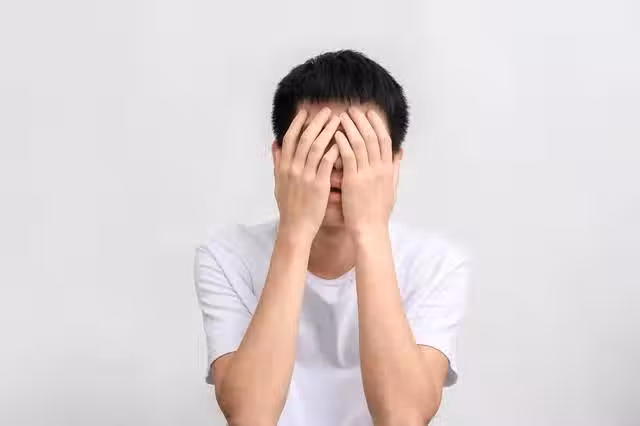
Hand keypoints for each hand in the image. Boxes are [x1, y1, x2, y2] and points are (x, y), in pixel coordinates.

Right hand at [273, 107, 340, 240]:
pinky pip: (327, 162)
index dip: (298, 123)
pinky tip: (343, 141)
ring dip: (327, 131)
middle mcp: (293, 168)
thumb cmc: (289, 207)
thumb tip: (275, 144)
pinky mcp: (318, 184)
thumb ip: (278, 162)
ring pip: (316, 146)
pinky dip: (334, 149)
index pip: (290, 138)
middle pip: (305, 138)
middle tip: (327, 110)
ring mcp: (305, 176)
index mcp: (284, 166)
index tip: (306, 111)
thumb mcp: (278, 183)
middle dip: (316, 122)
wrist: (295, 227)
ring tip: (338, 120)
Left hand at [333, 106, 401, 238]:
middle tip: (353, 109)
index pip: (385, 140)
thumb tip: (400, 153)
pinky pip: (348, 156)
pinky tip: (335, 134)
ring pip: (360, 143)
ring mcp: (367, 174)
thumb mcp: (391, 189)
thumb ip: (395, 169)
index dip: (377, 124)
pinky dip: (342, 143)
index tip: (369, 113)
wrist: (370, 229)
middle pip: (373, 137)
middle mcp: (380, 169)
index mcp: (388, 169)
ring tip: (341, 116)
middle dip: (362, 121)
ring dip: (351, 127)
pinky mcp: (353, 180)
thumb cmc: (378, 212)